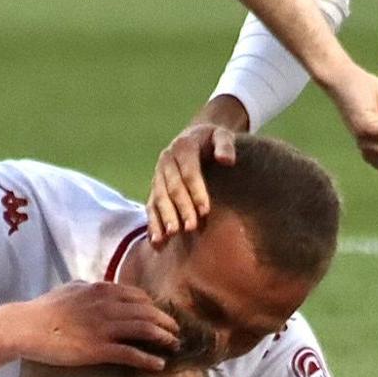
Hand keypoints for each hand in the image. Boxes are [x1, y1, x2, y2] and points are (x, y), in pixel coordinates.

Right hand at [15, 282, 178, 370]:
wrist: (26, 326)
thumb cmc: (45, 308)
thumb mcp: (71, 289)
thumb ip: (91, 288)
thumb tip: (100, 287)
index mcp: (102, 289)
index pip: (139, 297)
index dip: (154, 308)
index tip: (160, 316)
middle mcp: (108, 306)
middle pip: (148, 313)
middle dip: (166, 323)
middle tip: (176, 332)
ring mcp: (104, 327)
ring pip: (145, 330)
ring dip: (164, 338)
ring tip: (174, 346)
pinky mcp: (98, 349)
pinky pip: (131, 354)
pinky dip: (148, 359)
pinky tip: (158, 364)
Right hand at [147, 123, 237, 245]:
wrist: (195, 138)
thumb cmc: (212, 141)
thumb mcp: (221, 135)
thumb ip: (226, 145)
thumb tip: (227, 160)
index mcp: (183, 147)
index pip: (189, 172)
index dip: (196, 191)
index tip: (206, 210)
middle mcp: (166, 160)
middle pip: (172, 187)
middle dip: (181, 208)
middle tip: (191, 227)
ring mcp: (158, 175)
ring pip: (158, 197)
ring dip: (165, 217)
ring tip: (172, 234)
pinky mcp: (155, 189)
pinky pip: (150, 207)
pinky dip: (153, 224)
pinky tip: (157, 241)